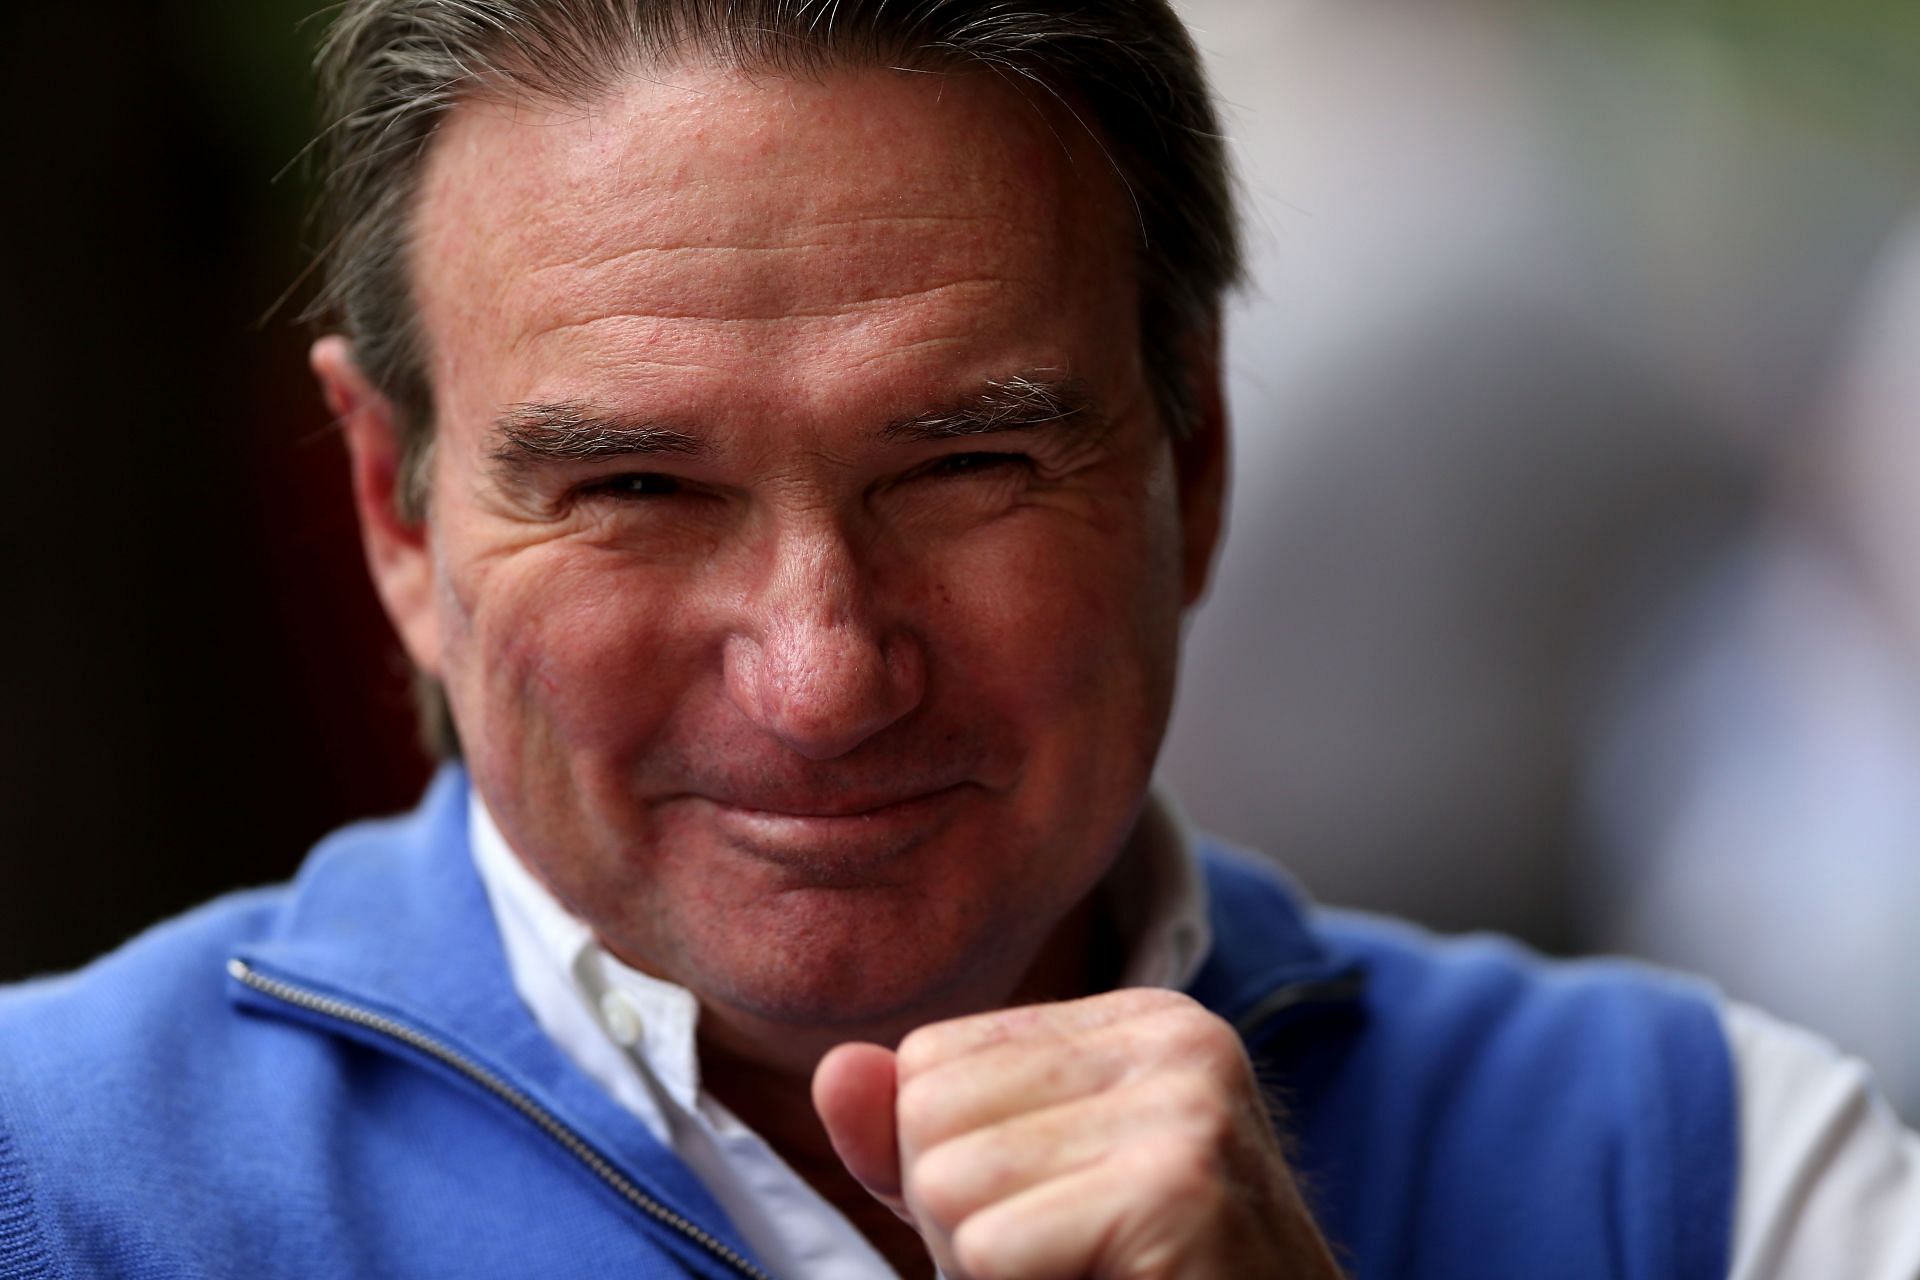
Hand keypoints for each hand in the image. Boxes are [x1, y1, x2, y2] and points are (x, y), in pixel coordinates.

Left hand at [812, 989, 1342, 1278]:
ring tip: (1087, 1278)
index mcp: (1141, 1020)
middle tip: (1068, 1263)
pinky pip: (992, 1250)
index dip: (950, 1171)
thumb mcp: (1018, 1203)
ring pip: (947, 1184)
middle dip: (960, 1225)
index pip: (927, 1059)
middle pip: (927, 1112)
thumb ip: (919, 1138)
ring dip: (985, 1271)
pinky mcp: (1179, 1188)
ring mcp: (1186, 1104)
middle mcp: (1175, 1038)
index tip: (1059, 1223)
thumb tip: (835, 1069)